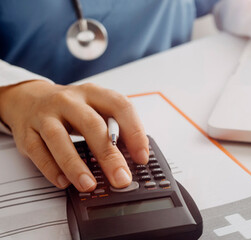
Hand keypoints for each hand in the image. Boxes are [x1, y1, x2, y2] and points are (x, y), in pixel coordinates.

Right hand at [0, 80, 148, 191]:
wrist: (28, 98)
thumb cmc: (71, 108)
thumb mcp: (96, 108)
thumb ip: (115, 128)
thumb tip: (135, 157)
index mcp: (93, 93)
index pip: (120, 106)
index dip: (134, 132)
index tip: (142, 157)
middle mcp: (69, 101)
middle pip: (91, 125)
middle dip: (109, 155)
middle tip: (121, 178)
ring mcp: (45, 115)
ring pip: (59, 138)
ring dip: (75, 165)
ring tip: (89, 184)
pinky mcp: (26, 132)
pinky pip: (37, 151)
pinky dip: (51, 168)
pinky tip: (63, 181)